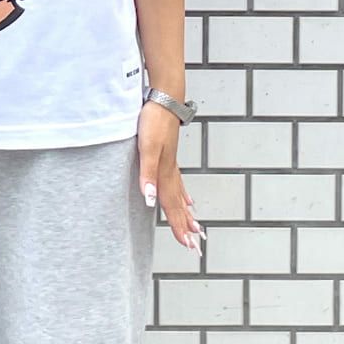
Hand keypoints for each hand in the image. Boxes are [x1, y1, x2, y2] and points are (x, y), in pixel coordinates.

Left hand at [137, 99, 205, 255]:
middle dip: (186, 226)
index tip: (187, 245)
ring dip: (186, 212)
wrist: (164, 98)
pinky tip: (188, 197)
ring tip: (196, 226)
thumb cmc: (154, 120)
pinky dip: (183, 193)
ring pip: (181, 194)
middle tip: (196, 246)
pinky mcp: (169, 153)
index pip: (171, 205)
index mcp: (165, 172)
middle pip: (179, 204)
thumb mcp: (146, 148)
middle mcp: (170, 170)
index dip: (178, 226)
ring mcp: (171, 161)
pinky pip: (178, 181)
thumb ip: (148, 174)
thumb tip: (150, 200)